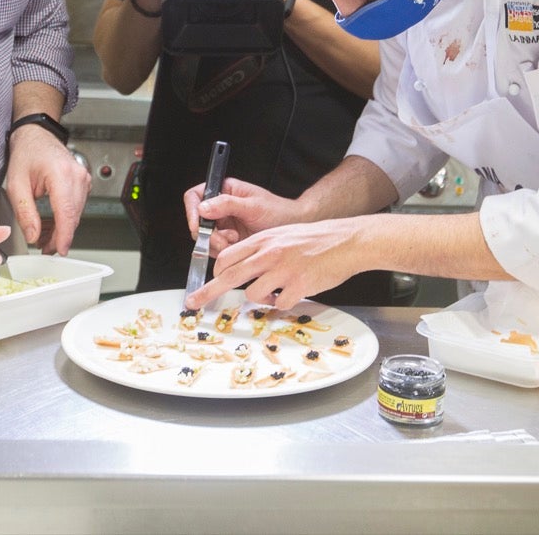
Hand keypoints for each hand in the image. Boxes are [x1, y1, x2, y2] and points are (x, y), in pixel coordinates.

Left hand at [4, 125, 91, 254]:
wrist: (36, 135)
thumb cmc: (27, 153)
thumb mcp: (16, 184)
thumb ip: (25, 212)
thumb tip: (33, 235)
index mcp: (61, 174)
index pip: (66, 213)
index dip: (64, 236)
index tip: (60, 250)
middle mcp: (77, 176)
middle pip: (73, 216)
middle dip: (60, 236)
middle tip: (45, 248)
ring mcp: (83, 178)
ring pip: (76, 214)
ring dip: (62, 228)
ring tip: (45, 237)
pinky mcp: (83, 182)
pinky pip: (77, 206)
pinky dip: (66, 218)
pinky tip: (53, 224)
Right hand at [183, 176, 301, 254]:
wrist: (292, 228)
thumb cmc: (278, 211)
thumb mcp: (253, 206)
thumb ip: (227, 204)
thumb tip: (203, 207)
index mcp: (224, 190)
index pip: (195, 196)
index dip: (192, 211)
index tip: (198, 224)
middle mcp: (220, 207)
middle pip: (198, 221)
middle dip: (209, 234)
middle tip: (226, 239)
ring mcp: (223, 225)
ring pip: (205, 238)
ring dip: (218, 244)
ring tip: (236, 240)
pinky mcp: (228, 240)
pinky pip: (215, 249)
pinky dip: (224, 251)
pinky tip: (238, 245)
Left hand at [186, 219, 368, 309]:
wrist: (345, 241)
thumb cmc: (315, 239)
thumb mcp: (282, 235)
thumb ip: (262, 249)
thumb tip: (244, 267)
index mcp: (264, 240)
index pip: (228, 257)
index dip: (216, 272)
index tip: (209, 281)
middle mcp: (270, 254)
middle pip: (230, 276)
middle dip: (207, 292)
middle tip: (193, 303)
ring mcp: (283, 271)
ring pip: (253, 294)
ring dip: (261, 297)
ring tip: (276, 290)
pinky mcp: (298, 286)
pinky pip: (279, 304)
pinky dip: (283, 303)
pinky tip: (294, 292)